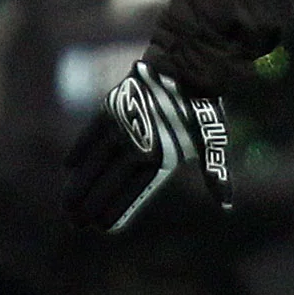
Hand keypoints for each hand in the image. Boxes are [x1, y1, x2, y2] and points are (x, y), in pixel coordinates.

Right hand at [63, 58, 230, 232]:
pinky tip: (70, 168)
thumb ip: (214, 174)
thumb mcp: (212, 143)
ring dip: (79, 186)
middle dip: (90, 205)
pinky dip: (79, 151)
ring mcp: (123, 129)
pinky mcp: (111, 110)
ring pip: (95, 164)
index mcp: (164, 158)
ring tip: (67, 205)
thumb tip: (226, 205)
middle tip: (75, 222)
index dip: (116, 210)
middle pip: (109, 183)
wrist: (187, 68)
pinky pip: (89, 136)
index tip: (101, 227)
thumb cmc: (202, 110)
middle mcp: (140, 147)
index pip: (134, 193)